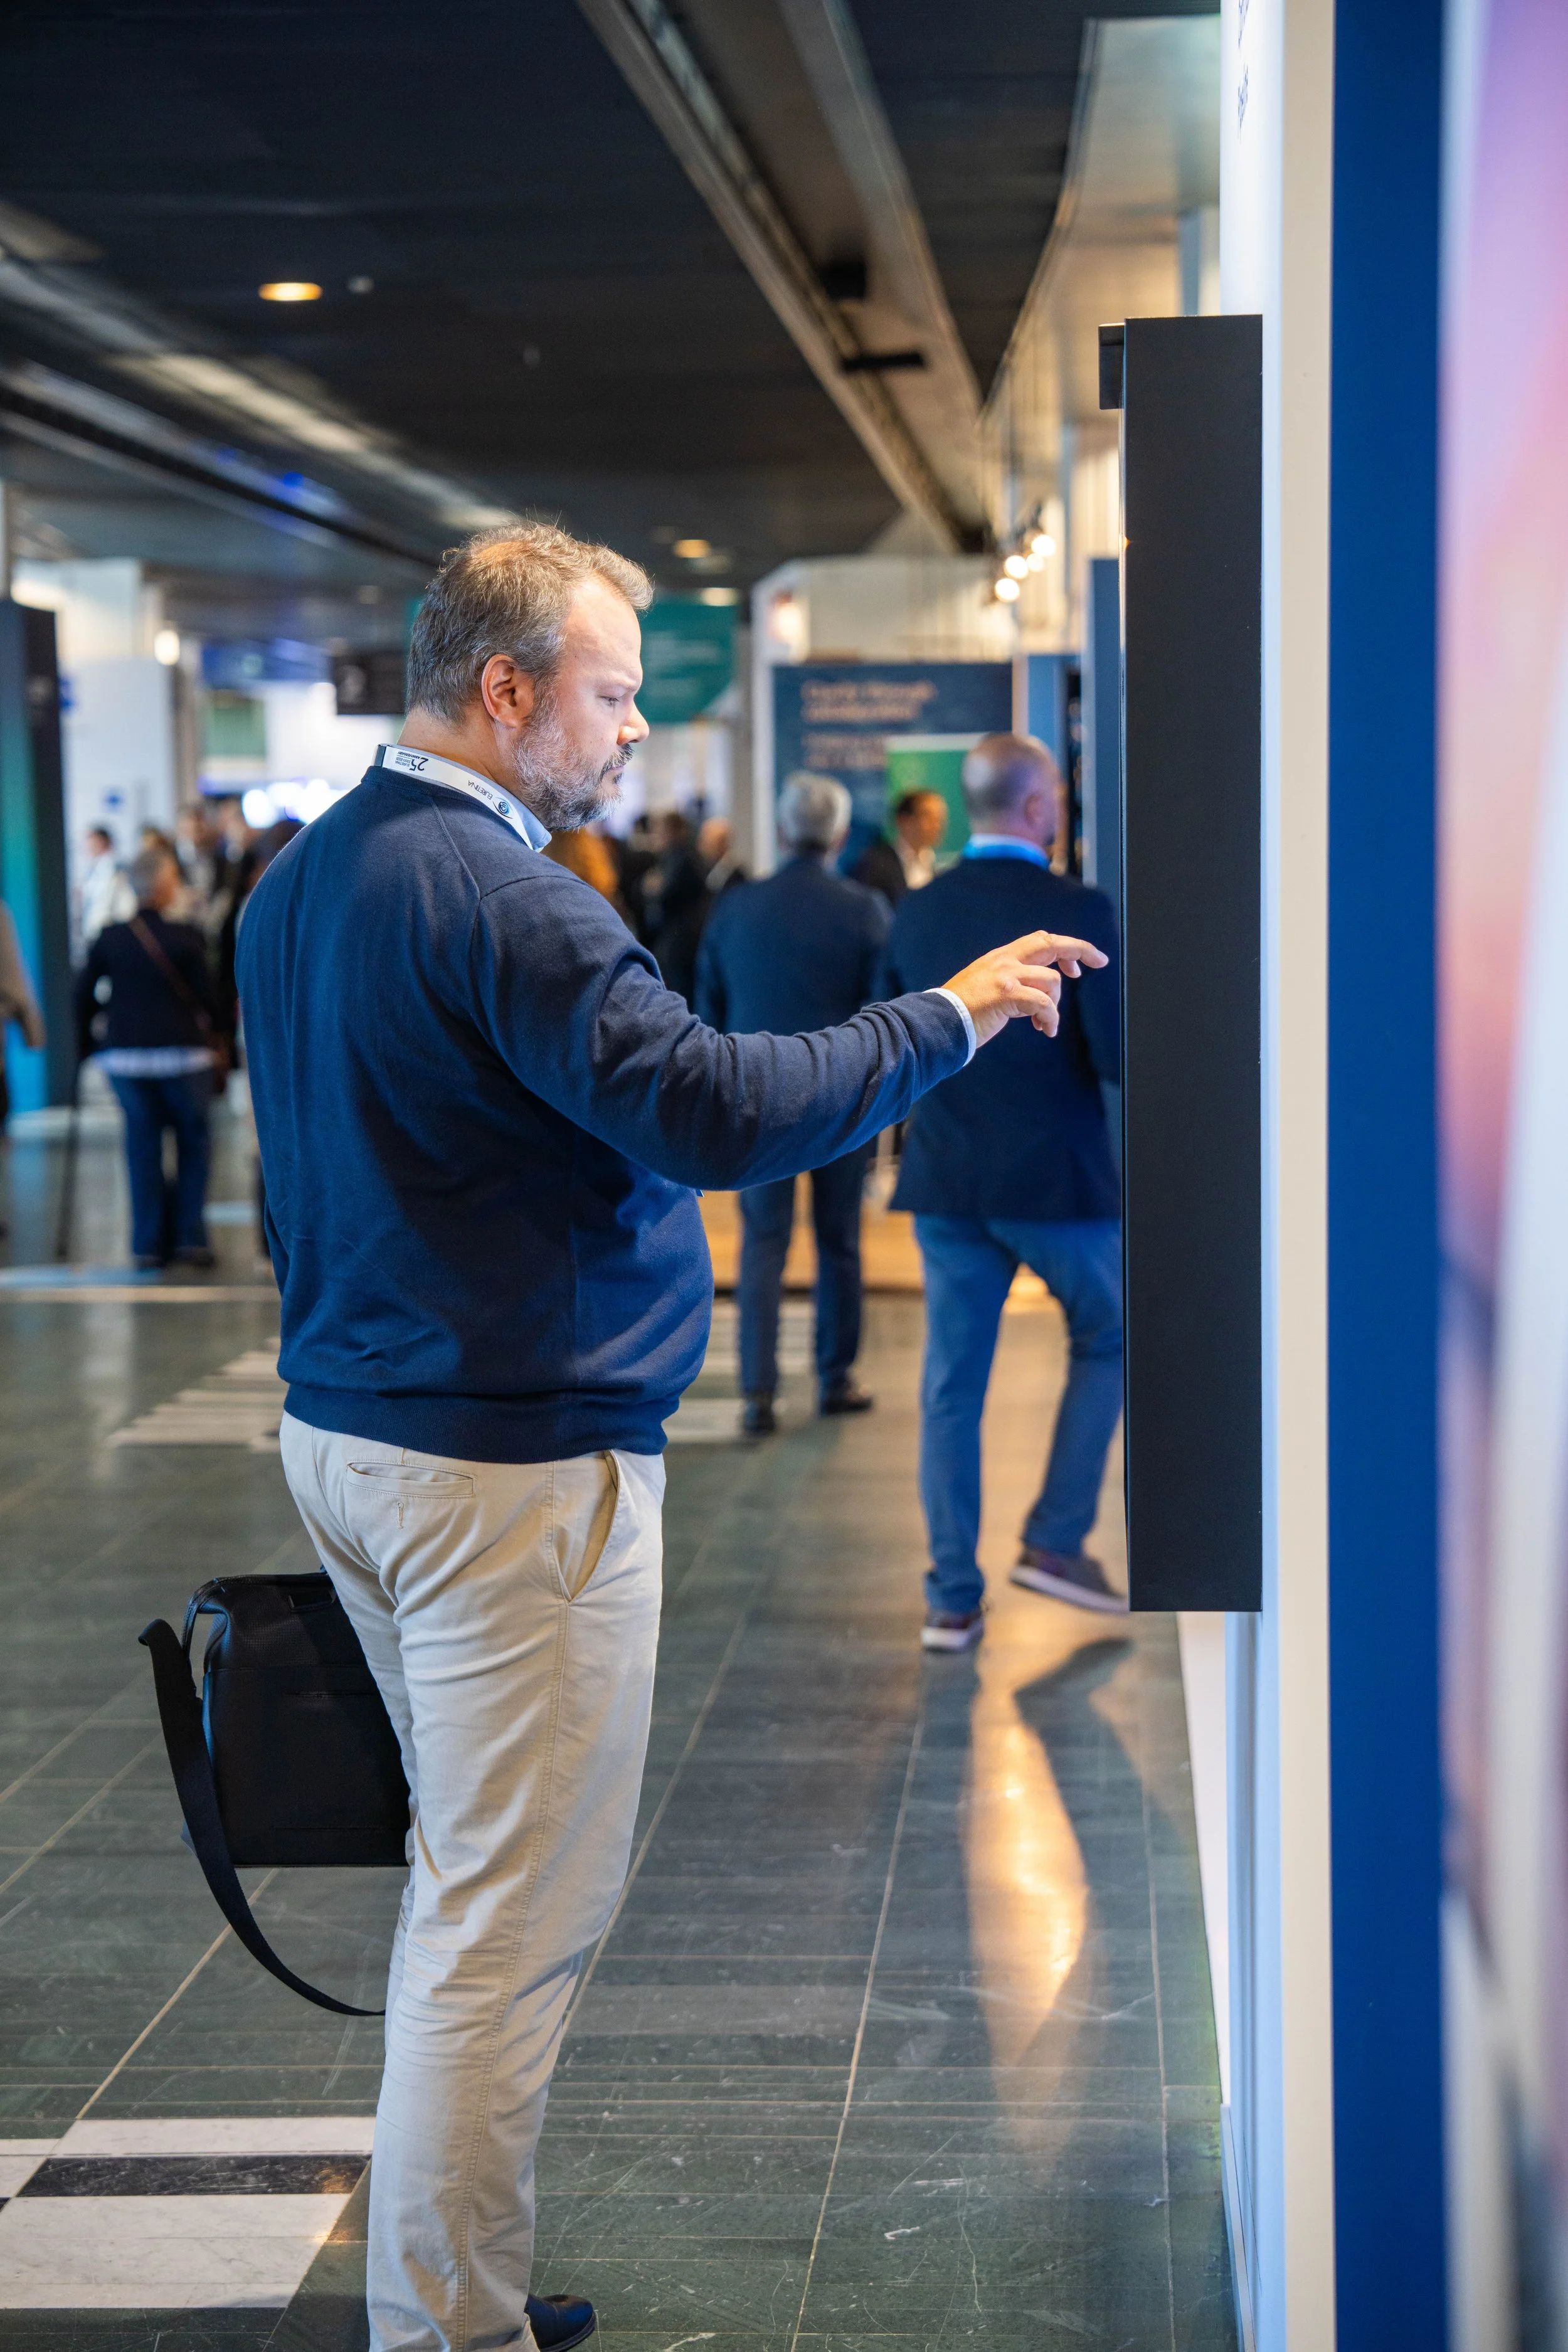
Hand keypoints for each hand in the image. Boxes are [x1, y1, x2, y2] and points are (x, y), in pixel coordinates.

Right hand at [940, 932, 1108, 1047]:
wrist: (937, 1023)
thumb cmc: (961, 1012)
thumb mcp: (986, 986)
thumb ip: (1009, 982)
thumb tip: (1036, 993)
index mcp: (1000, 958)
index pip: (1039, 940)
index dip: (1065, 946)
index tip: (1079, 964)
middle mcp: (1004, 960)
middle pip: (1051, 943)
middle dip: (1080, 949)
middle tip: (1099, 961)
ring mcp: (1005, 976)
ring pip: (1052, 979)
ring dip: (1055, 1004)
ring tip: (1045, 1023)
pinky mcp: (1006, 994)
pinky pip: (1043, 1003)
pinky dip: (1050, 1018)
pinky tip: (1046, 1030)